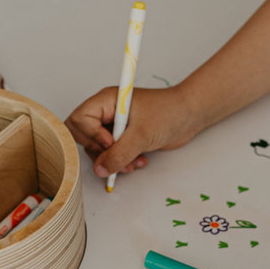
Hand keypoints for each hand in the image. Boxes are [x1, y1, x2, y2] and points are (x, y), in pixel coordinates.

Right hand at [64, 84, 198, 176]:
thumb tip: (101, 168)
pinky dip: (122, 161)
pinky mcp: (123, 137)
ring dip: (113, 160)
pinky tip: (138, 160)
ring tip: (132, 162)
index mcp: (106, 100)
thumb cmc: (169, 112)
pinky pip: (111, 154)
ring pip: (97, 148)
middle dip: (99, 152)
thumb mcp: (142, 135)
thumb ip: (119, 153)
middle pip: (82, 136)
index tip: (112, 142)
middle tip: (117, 156)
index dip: (92, 135)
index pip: (80, 119)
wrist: (189, 116)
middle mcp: (106, 112)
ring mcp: (114, 125)